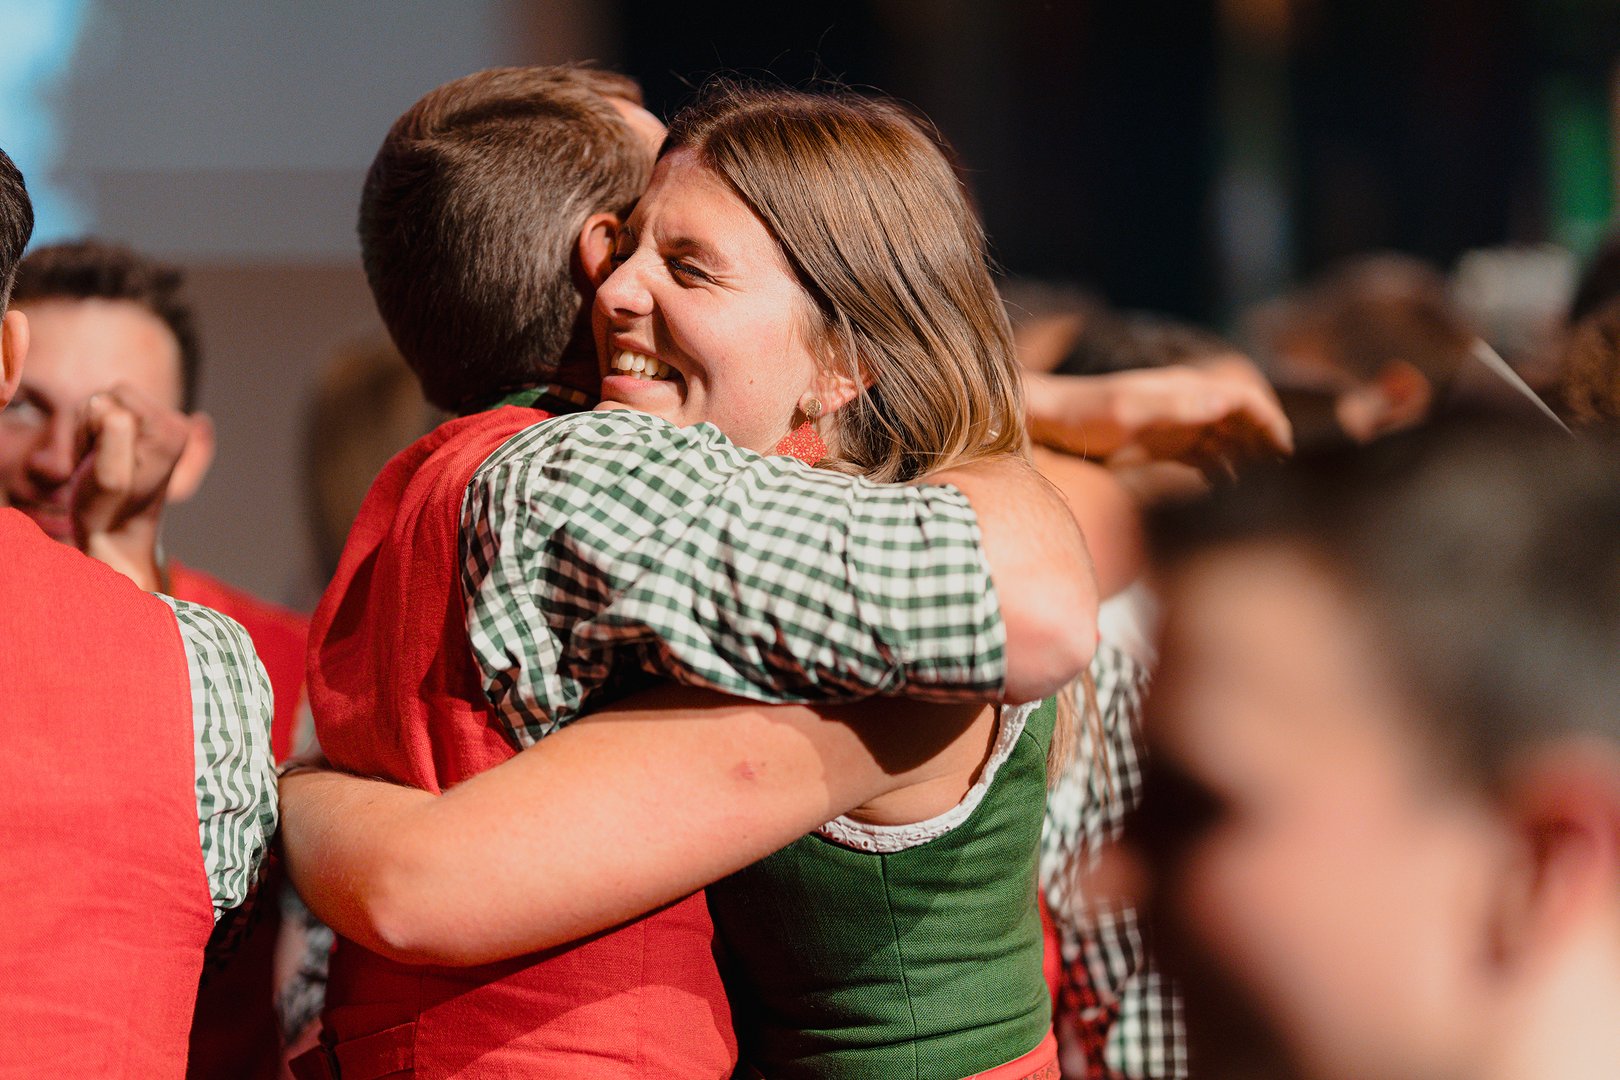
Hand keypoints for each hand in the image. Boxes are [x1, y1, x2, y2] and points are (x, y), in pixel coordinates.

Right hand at [71, 383, 190, 591]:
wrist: (117, 537)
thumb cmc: (110, 511)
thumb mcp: (109, 478)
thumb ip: (114, 439)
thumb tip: (115, 411)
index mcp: (171, 430)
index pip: (116, 393)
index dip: (96, 423)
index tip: (104, 458)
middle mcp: (173, 423)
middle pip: (111, 393)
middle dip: (91, 425)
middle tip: (98, 461)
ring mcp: (160, 427)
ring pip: (102, 403)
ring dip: (88, 433)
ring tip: (99, 463)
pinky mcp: (145, 433)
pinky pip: (103, 414)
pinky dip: (91, 436)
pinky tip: (100, 459)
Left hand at [1028, 362, 1292, 476]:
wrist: (1052, 423)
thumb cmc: (1086, 413)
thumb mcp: (1128, 409)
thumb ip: (1173, 405)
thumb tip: (1222, 401)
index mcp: (1185, 388)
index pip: (1242, 398)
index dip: (1269, 419)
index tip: (1284, 447)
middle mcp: (1187, 404)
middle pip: (1242, 420)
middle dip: (1265, 441)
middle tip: (1283, 473)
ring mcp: (1177, 426)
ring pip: (1227, 440)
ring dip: (1247, 459)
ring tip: (1262, 487)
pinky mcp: (1164, 447)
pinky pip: (1204, 459)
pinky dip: (1220, 472)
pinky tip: (1226, 492)